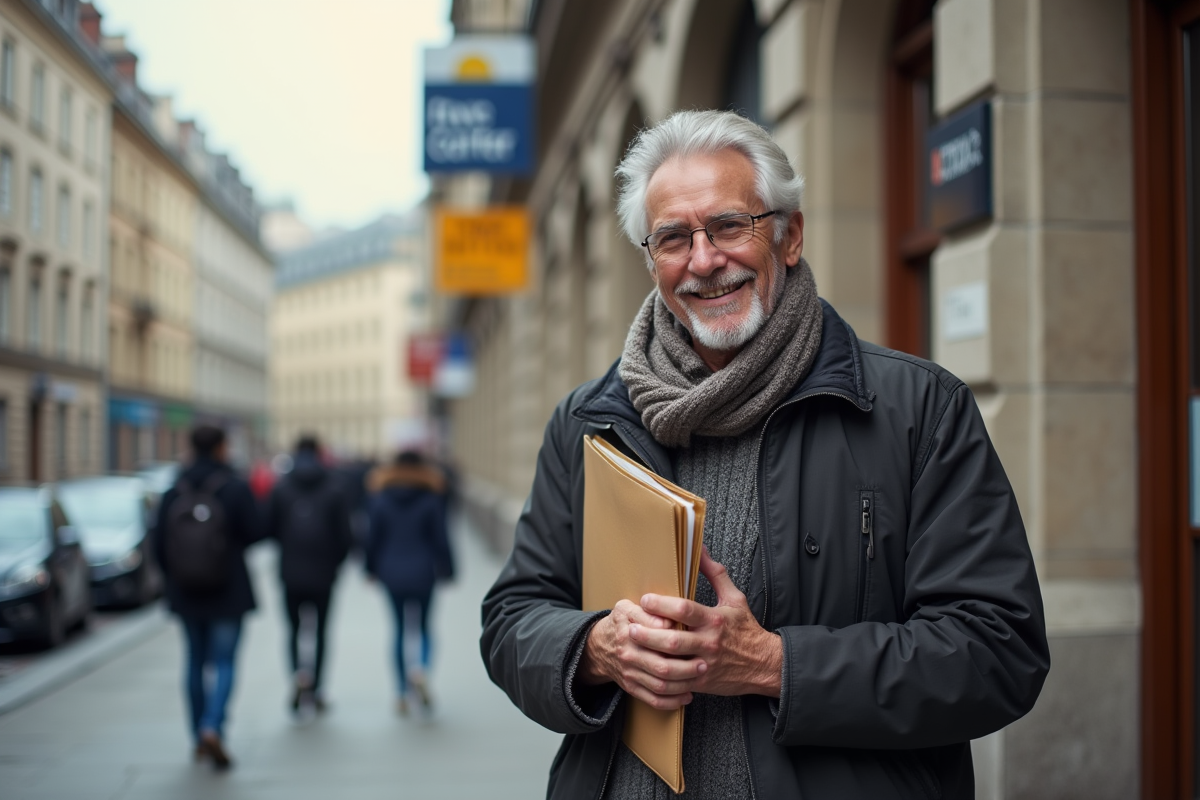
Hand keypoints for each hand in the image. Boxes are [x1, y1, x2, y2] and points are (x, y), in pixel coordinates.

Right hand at [578, 597, 704, 710]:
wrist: (599, 646)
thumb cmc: (622, 623)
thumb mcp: (628, 608)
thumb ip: (648, 611)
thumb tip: (669, 621)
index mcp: (629, 628)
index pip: (656, 633)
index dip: (676, 636)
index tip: (694, 636)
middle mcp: (629, 653)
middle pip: (662, 665)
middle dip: (687, 667)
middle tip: (704, 663)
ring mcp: (630, 672)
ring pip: (660, 685)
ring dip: (683, 684)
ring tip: (699, 677)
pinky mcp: (631, 687)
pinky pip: (653, 700)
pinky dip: (672, 701)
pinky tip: (686, 696)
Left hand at [633, 547, 781, 698]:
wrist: (765, 664)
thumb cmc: (746, 629)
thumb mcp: (734, 598)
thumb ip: (715, 573)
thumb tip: (699, 548)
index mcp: (715, 620)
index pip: (685, 610)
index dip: (662, 605)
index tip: (645, 599)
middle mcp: (709, 642)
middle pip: (674, 640)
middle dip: (649, 634)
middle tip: (631, 626)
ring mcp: (705, 664)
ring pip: (672, 664)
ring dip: (649, 656)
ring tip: (632, 645)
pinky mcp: (702, 682)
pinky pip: (677, 682)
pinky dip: (660, 677)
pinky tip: (645, 669)